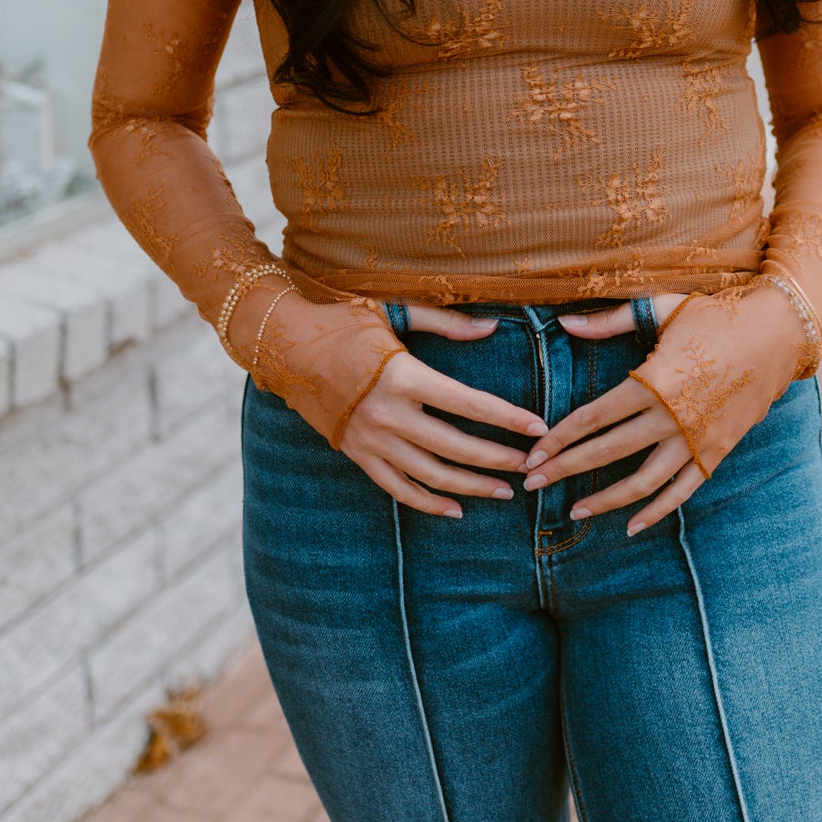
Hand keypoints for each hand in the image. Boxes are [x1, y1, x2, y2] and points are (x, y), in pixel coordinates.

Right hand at [338, 301, 547, 518]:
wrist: (284, 349)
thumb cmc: (342, 323)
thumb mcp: (393, 312)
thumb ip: (446, 322)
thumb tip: (493, 327)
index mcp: (403, 376)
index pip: (468, 403)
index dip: (506, 418)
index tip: (537, 427)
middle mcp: (388, 414)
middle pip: (454, 446)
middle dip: (497, 459)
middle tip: (529, 465)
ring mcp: (370, 439)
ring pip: (430, 474)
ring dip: (470, 486)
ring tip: (504, 491)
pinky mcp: (356, 454)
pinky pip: (397, 488)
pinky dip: (427, 502)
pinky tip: (455, 509)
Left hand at [527, 284, 810, 532]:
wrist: (780, 333)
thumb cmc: (717, 314)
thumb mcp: (663, 308)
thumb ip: (611, 321)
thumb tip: (565, 323)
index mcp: (653, 380)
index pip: (594, 416)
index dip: (560, 437)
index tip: (532, 452)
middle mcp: (672, 416)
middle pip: (608, 452)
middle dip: (565, 469)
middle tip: (532, 483)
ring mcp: (696, 439)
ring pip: (643, 481)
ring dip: (606, 499)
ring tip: (575, 511)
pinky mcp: (717, 451)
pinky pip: (683, 490)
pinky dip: (657, 510)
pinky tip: (631, 526)